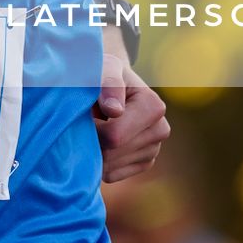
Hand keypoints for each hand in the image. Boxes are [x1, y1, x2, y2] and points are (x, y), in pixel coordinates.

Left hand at [94, 51, 167, 181]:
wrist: (106, 85)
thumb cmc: (102, 74)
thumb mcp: (103, 68)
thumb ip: (108, 83)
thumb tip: (115, 110)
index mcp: (153, 106)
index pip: (114, 136)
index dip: (90, 129)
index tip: (82, 113)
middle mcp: (160, 130)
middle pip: (112, 153)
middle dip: (91, 140)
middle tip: (83, 121)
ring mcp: (154, 150)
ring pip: (110, 167)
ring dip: (93, 150)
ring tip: (93, 128)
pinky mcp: (143, 163)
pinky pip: (112, 174)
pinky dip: (98, 162)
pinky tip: (98, 142)